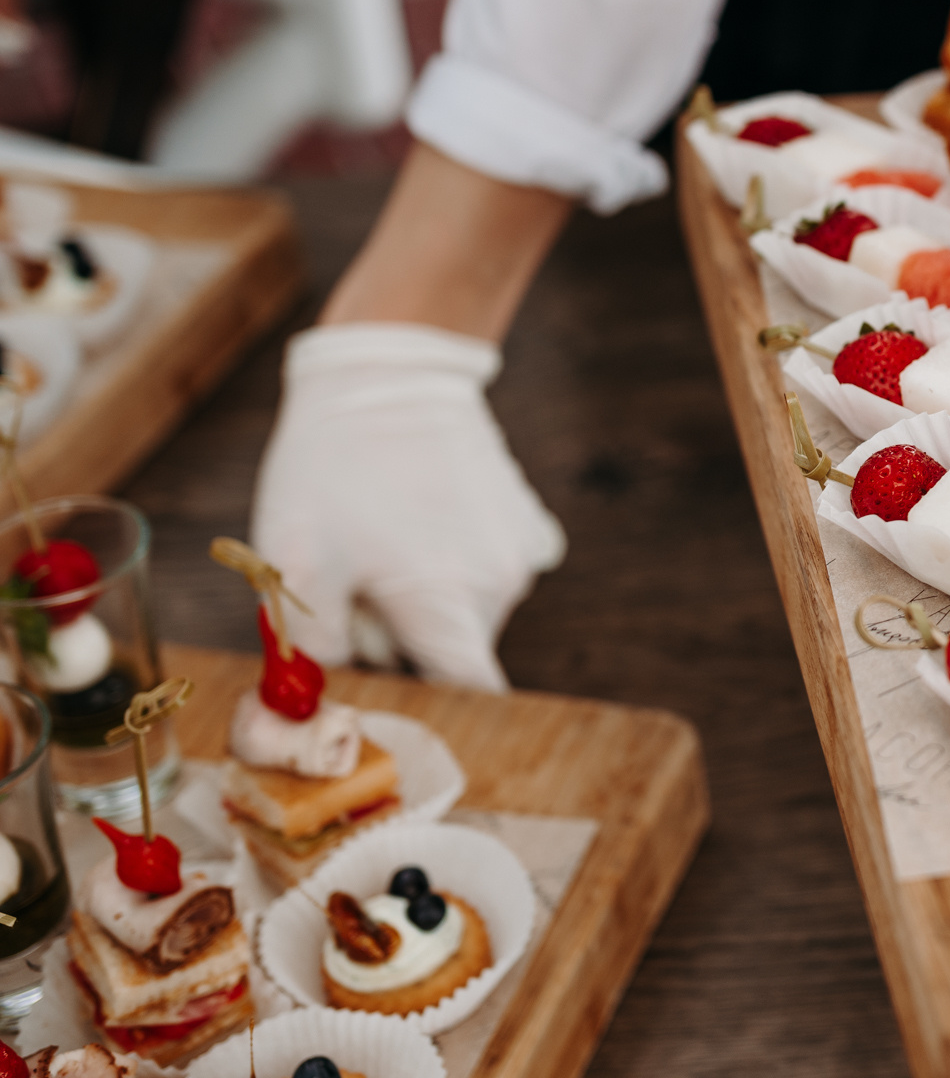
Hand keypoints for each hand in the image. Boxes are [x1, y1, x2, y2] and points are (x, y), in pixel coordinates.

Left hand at [250, 324, 564, 690]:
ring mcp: (520, 553)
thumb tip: (316, 698)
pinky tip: (419, 516)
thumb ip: (309, 647)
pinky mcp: (527, 522)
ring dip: (426, 596)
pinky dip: (454, 561)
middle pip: (455, 652)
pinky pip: (488, 569)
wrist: (392, 371)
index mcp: (449, 607)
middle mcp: (500, 588)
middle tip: (351, 587)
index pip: (465, 697)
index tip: (383, 687)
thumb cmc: (336, 469)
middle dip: (402, 638)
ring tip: (381, 539)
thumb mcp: (294, 560)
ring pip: (468, 609)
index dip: (425, 706)